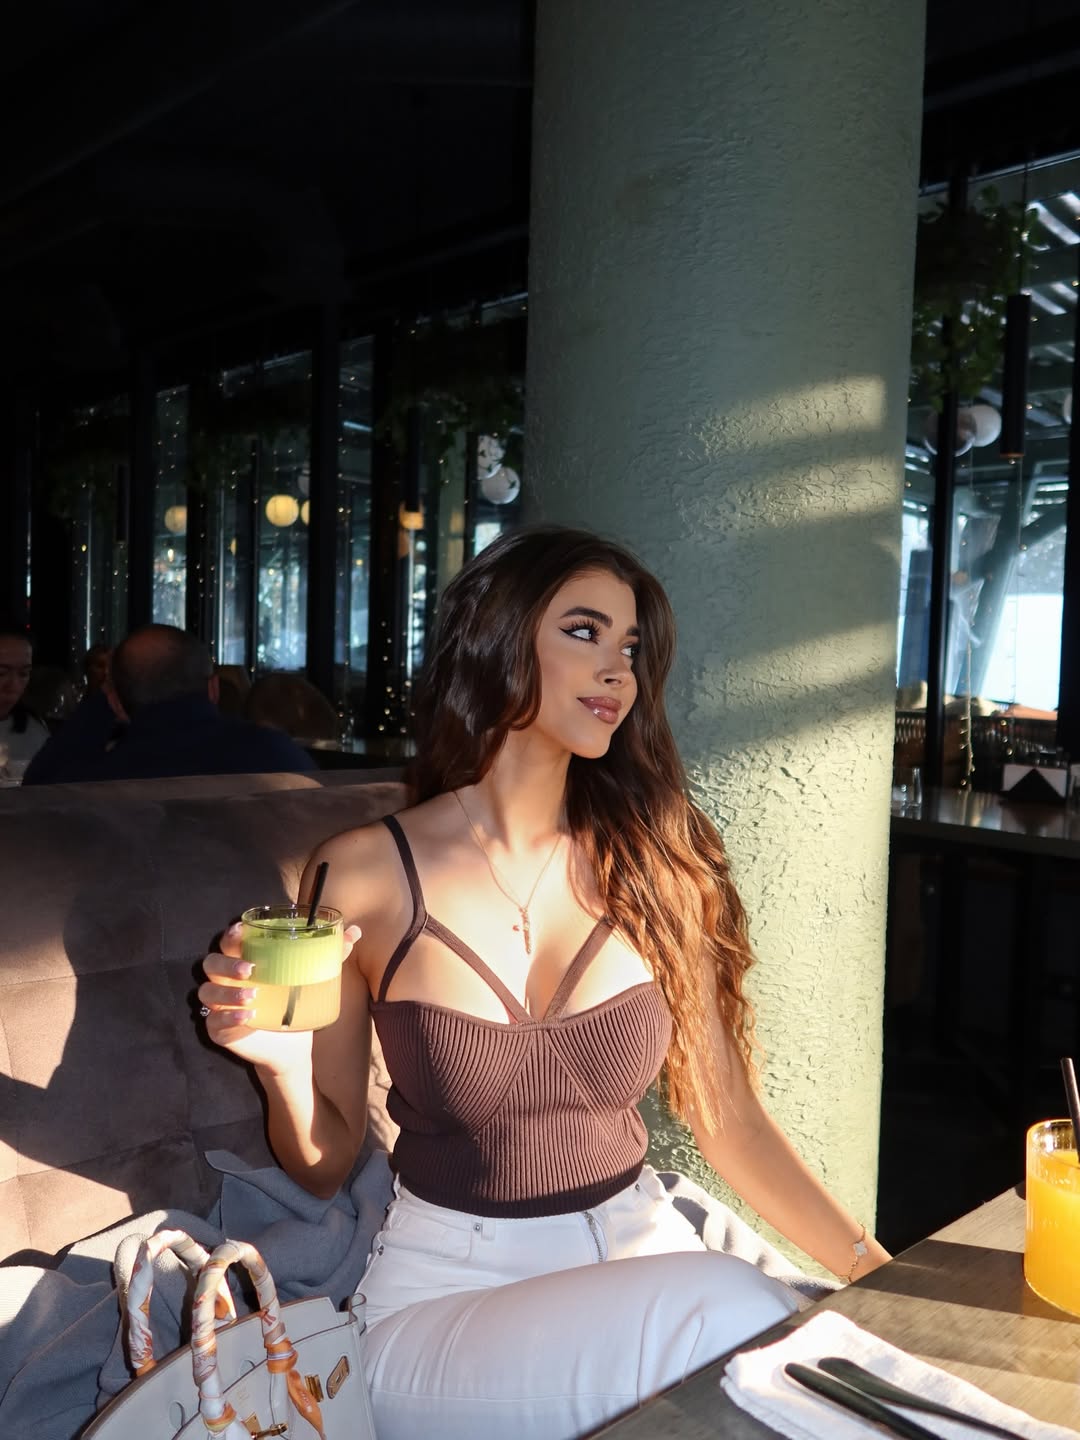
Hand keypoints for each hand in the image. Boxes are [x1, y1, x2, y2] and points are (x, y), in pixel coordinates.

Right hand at [197, 920, 362, 1075]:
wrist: (293, 1045)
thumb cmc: (295, 1002)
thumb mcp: (312, 977)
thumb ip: (330, 953)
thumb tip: (355, 932)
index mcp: (244, 960)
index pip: (229, 941)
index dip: (231, 935)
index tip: (241, 930)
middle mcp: (227, 980)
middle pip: (211, 963)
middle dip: (227, 964)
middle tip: (250, 969)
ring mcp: (220, 1005)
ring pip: (209, 992)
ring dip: (228, 993)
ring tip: (253, 996)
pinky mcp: (219, 1030)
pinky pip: (214, 1022)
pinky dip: (228, 1019)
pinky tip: (246, 1018)